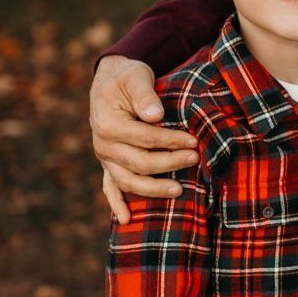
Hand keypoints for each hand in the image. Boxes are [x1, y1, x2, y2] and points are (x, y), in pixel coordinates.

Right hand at [91, 54, 199, 222]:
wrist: (109, 80)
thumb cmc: (127, 77)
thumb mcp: (136, 76)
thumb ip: (145, 95)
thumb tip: (156, 116)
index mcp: (108, 123)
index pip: (144, 138)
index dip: (170, 141)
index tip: (193, 141)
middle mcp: (102, 144)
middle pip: (139, 163)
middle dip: (169, 163)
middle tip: (195, 158)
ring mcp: (104, 157)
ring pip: (128, 181)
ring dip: (154, 188)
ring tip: (179, 190)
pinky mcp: (107, 164)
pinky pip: (109, 188)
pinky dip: (116, 204)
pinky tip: (127, 219)